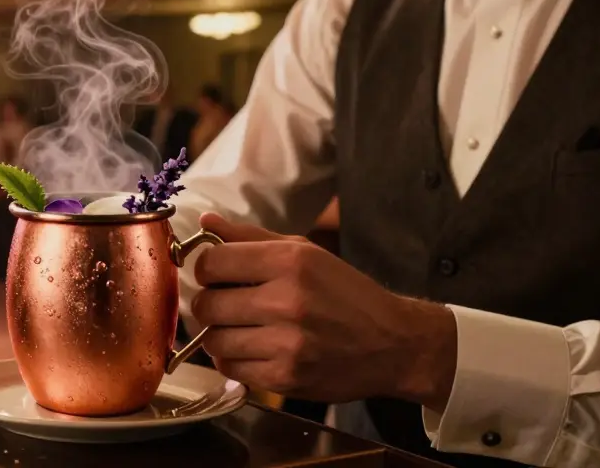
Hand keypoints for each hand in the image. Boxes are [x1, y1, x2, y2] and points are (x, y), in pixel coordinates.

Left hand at [191, 214, 456, 409]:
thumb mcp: (305, 252)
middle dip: (208, 304)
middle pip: (207, 304)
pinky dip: (232, 360)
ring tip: (237, 329)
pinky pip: (230, 368)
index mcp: (290, 261)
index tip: (214, 275)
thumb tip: (205, 221)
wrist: (394, 344)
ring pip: (213, 340)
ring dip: (218, 335)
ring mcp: (286, 343)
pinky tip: (250, 350)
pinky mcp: (286, 377)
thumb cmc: (346, 293)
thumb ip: (250, 237)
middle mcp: (287, 300)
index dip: (205, 268)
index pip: (212, 262)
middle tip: (224, 305)